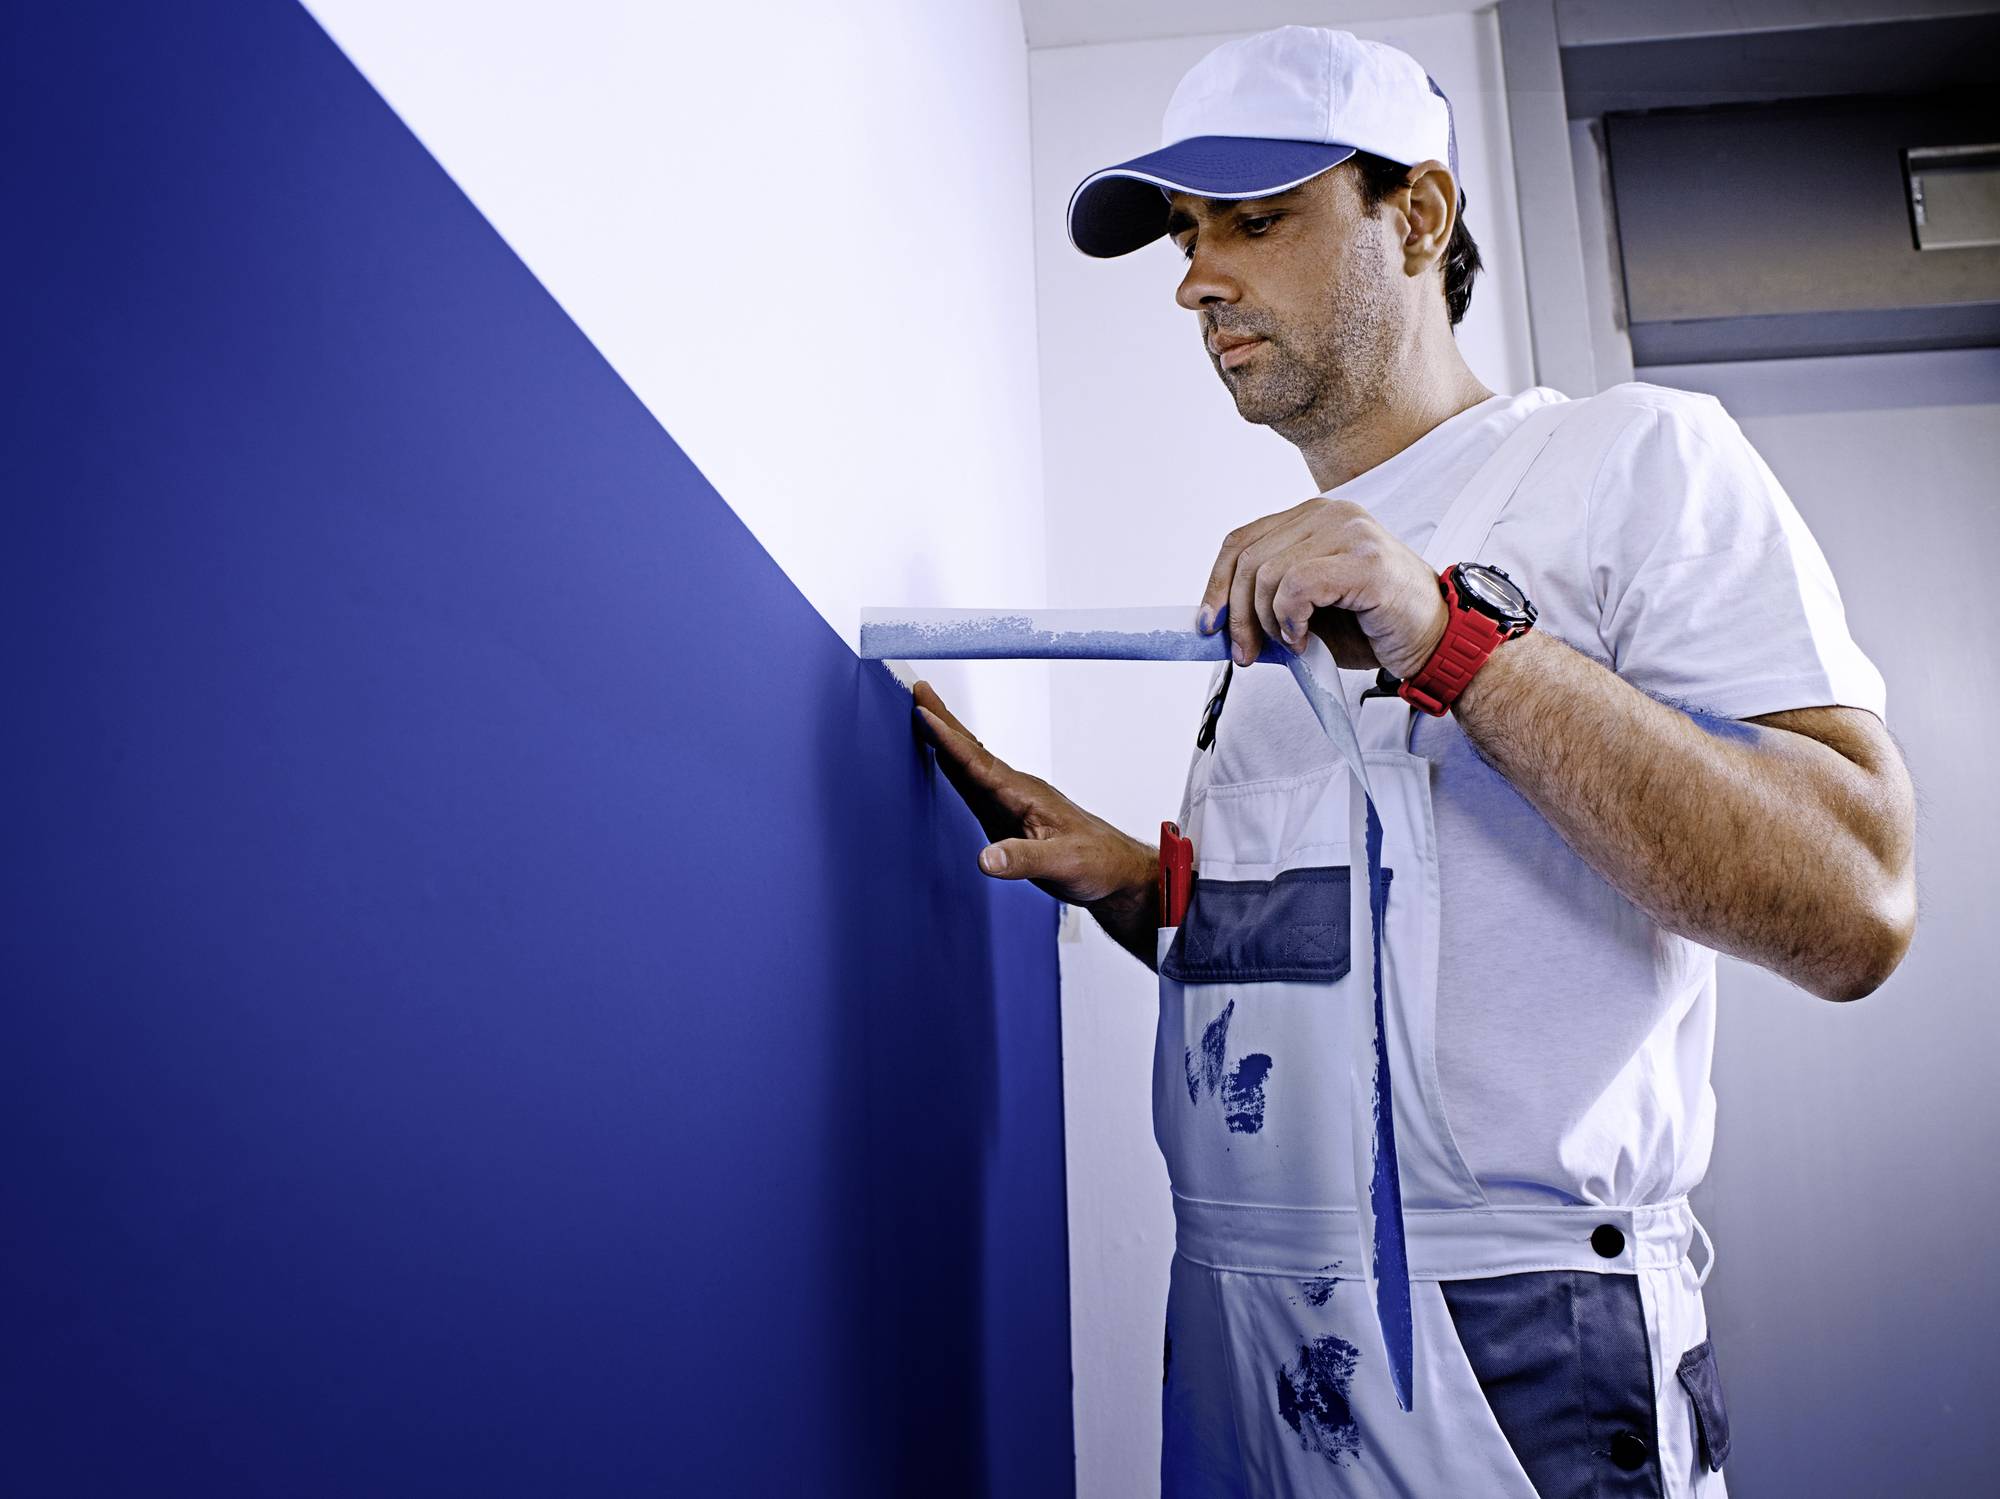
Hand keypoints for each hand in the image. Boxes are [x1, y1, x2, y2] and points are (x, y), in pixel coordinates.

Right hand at [910, 680, 1153, 907]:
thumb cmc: (1096, 863)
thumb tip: (985, 859)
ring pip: (973, 763)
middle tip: (920, 691)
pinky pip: (977, 784)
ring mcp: (1012, 801)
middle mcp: (1016, 791)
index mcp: (1024, 795)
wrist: (1117, 870)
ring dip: (947, 739)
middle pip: (973, 750)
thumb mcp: (1062, 864)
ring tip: (924, 715)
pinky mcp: (1010, 816)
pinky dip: (957, 765)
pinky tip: (947, 760)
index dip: (948, 740)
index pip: (979, 763)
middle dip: (944, 721)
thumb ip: (1022, 860)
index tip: (923, 714)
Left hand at [1197, 497, 1448, 677]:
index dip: (1216, 584)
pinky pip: (1297, 585)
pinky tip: (1305, 637)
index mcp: (1314, 518)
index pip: (1242, 541)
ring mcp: (1351, 532)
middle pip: (1249, 559)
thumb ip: (1267, 602)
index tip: (1208, 624)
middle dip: (1239, 614)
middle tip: (1248, 652)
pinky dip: (1290, 618)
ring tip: (1293, 643)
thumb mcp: (1307, 610)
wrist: (1433, 641)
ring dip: (1269, 621)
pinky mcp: (1365, 561)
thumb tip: (1217, 621)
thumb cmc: (1373, 625)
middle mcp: (1332, 514)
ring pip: (1269, 573)